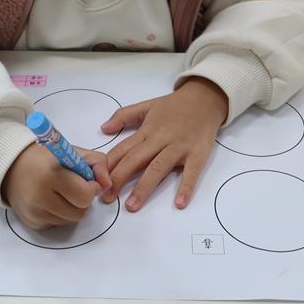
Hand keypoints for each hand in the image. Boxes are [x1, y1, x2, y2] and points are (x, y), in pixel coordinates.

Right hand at [2, 143, 110, 230]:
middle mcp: (40, 196)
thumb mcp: (72, 151)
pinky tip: (51, 200)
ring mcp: (34, 212)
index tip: (86, 180)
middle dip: (83, 200)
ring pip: (71, 220)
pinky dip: (60, 214)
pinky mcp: (32, 223)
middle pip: (80, 212)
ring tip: (62, 192)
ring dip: (73, 208)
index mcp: (51, 174)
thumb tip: (107, 185)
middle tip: (74, 187)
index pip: (85, 195)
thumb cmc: (45, 158)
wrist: (12, 167)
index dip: (91, 188)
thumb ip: (97, 163)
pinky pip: (58, 224)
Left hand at [101, 78, 227, 211]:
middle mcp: (161, 139)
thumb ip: (124, 115)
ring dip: (144, 187)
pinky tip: (179, 203)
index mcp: (147, 130)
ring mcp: (179, 147)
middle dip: (119, 180)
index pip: (123, 149)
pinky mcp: (198, 154)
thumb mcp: (147, 105)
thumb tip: (104, 129)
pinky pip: (192, 173)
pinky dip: (186, 187)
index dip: (109, 166)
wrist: (206, 98)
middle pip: (136, 160)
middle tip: (106, 198)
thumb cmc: (175, 105)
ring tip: (132, 205)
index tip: (97, 181)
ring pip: (158, 168)